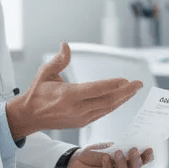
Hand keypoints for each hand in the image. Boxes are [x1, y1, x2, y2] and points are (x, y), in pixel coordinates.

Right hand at [6, 43, 141, 138]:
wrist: (29, 116)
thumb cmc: (37, 93)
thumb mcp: (45, 73)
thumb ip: (59, 60)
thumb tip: (65, 44)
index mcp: (68, 95)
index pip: (96, 89)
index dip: (112, 85)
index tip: (126, 80)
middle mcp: (77, 108)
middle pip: (107, 100)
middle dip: (126, 92)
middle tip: (138, 84)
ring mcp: (81, 117)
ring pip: (107, 108)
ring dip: (123, 99)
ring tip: (134, 90)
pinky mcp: (82, 122)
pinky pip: (103, 113)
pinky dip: (114, 105)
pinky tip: (122, 99)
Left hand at [65, 142, 154, 167]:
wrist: (76, 161)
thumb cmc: (92, 154)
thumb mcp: (106, 148)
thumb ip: (117, 149)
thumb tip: (128, 148)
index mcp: (126, 161)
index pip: (140, 160)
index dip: (146, 156)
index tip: (148, 149)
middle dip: (136, 159)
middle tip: (133, 150)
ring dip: (122, 163)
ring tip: (117, 153)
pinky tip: (105, 159)